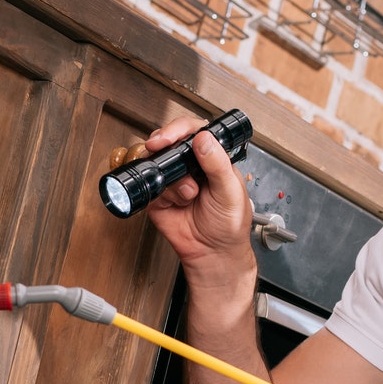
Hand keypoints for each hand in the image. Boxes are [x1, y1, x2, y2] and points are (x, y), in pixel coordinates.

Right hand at [137, 116, 255, 296]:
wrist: (214, 254)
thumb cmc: (230, 225)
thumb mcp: (231, 192)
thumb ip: (218, 164)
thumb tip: (204, 138)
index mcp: (212, 158)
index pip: (194, 132)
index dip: (179, 129)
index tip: (169, 135)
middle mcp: (191, 166)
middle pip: (170, 143)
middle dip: (164, 145)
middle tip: (159, 147)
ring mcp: (173, 181)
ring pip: (158, 164)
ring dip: (171, 179)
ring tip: (188, 195)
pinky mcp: (159, 198)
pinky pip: (152, 187)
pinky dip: (163, 195)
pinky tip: (178, 204)